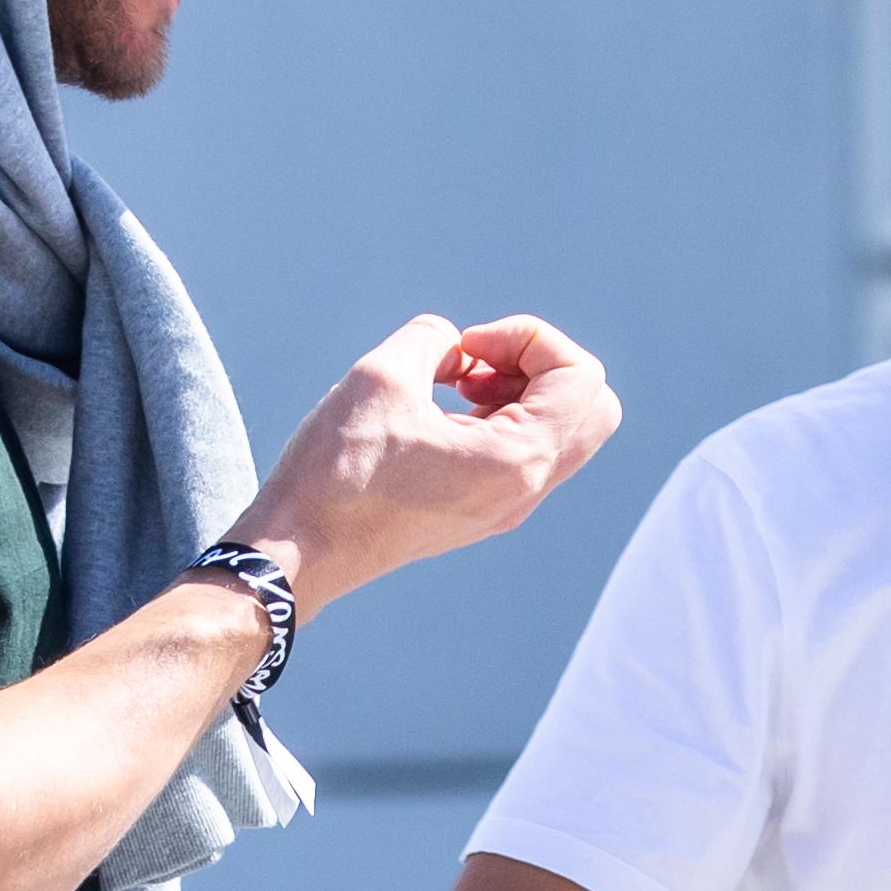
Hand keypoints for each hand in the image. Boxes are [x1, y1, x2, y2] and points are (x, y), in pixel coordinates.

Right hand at [230, 313, 618, 615]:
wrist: (299, 552)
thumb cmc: (336, 472)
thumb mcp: (381, 375)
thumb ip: (433, 337)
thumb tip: (455, 346)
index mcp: (518, 460)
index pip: (582, 377)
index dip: (530, 338)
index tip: (468, 347)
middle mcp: (526, 491)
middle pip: (592, 408)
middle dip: (541, 365)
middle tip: (476, 362)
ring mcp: (506, 507)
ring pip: (559, 431)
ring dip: (519, 390)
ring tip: (453, 382)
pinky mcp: (481, 512)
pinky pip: (523, 454)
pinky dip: (498, 418)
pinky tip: (441, 410)